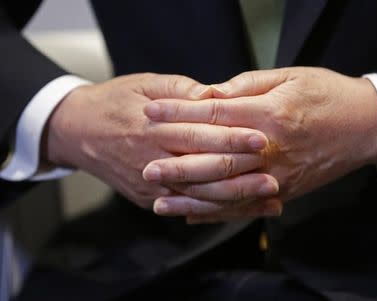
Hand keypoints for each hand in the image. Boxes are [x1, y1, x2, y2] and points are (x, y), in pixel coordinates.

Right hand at [42, 73, 270, 208]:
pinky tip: (240, 211)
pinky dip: (214, 212)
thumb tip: (215, 96)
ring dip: (235, 200)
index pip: (200, 135)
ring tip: (267, 200)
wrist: (76, 131)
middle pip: (203, 171)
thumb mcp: (146, 84)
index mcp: (153, 127)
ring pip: (198, 197)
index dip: (232, 138)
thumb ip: (182, 92)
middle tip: (273, 177)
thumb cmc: (115, 102)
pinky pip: (185, 208)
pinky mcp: (148, 199)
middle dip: (241, 175)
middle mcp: (152, 160)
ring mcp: (149, 186)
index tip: (261, 140)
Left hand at [143, 67, 376, 221]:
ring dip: (191, 198)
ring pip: (226, 191)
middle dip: (176, 163)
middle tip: (145, 168)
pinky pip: (246, 206)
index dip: (178, 113)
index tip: (151, 113)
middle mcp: (269, 149)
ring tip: (160, 202)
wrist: (366, 126)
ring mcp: (277, 174)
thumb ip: (247, 86)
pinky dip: (218, 213)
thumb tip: (211, 96)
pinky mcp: (284, 190)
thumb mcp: (290, 77)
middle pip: (214, 159)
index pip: (212, 116)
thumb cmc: (328, 95)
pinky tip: (194, 215)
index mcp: (268, 115)